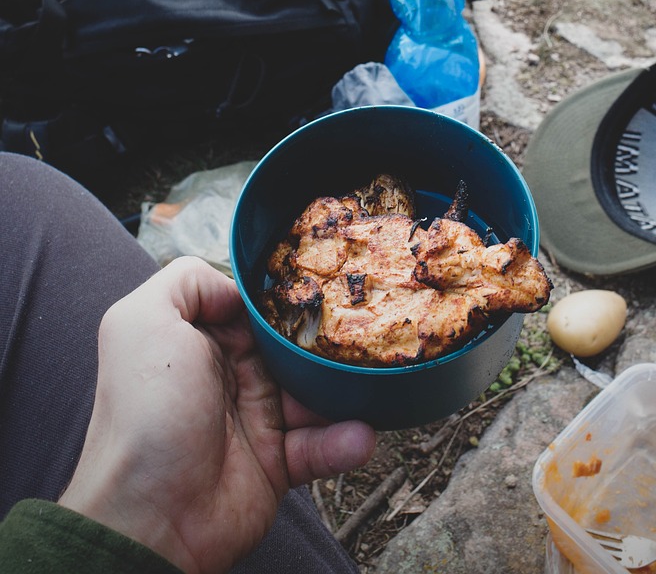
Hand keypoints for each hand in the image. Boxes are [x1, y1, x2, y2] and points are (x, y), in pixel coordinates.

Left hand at [59, 256, 375, 573]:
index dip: (286, 295)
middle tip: (360, 331)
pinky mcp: (275, 463)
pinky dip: (344, 441)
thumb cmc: (143, 416)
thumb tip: (237, 288)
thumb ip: (187, 282)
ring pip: (317, 391)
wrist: (149, 518)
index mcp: (200, 338)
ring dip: (344, 390)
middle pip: (294, 344)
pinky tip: (358, 435)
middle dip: (327, 339)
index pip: (255, 304)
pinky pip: (321, 445)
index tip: (321, 285)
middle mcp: (230, 373)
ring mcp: (255, 418)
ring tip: (367, 385)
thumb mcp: (142, 321)